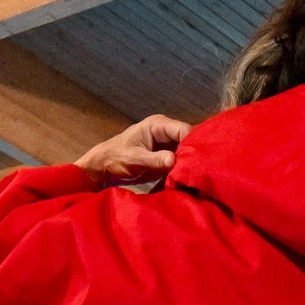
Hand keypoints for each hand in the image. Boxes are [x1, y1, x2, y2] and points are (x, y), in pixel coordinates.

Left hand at [76, 114, 190, 181]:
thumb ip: (154, 159)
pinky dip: (183, 169)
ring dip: (190, 163)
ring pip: (186, 151)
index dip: (193, 143)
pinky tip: (189, 179)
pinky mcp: (166, 157)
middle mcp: (166, 132)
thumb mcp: (134, 159)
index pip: (184, 130)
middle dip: (194, 154)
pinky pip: (180, 161)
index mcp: (158, 125)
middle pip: (189, 140)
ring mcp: (167, 144)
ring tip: (197, 176)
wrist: (104, 167)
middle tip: (200, 170)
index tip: (198, 159)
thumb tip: (173, 160)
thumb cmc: (116, 158)